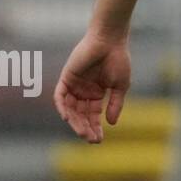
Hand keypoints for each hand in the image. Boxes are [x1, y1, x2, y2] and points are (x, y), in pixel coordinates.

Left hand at [53, 29, 130, 143]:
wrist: (110, 41)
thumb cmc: (118, 59)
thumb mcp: (120, 86)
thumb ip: (115, 104)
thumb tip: (111, 123)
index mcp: (96, 93)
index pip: (93, 115)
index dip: (95, 127)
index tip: (99, 140)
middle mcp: (83, 91)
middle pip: (81, 115)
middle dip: (85, 128)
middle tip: (91, 140)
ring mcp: (74, 85)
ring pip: (70, 109)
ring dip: (75, 122)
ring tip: (83, 133)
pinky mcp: (66, 78)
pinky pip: (60, 96)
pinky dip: (62, 107)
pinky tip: (67, 118)